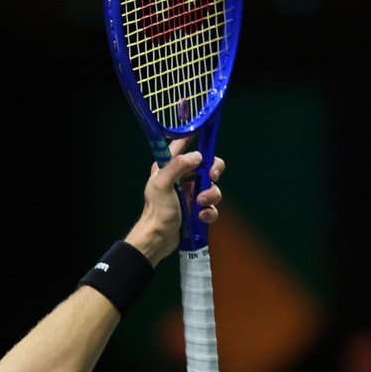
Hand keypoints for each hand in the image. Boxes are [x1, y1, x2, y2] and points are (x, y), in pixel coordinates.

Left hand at [125, 136, 224, 265]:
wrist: (157, 240)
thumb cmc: (156, 212)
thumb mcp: (162, 185)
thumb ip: (177, 166)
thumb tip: (198, 156)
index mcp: (168, 168)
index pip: (181, 145)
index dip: (194, 136)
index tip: (207, 131)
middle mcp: (180, 178)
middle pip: (207, 164)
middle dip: (214, 169)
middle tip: (213, 175)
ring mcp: (190, 194)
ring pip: (212, 186)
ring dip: (211, 195)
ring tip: (200, 204)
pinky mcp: (196, 209)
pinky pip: (211, 206)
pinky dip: (210, 211)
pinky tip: (201, 217)